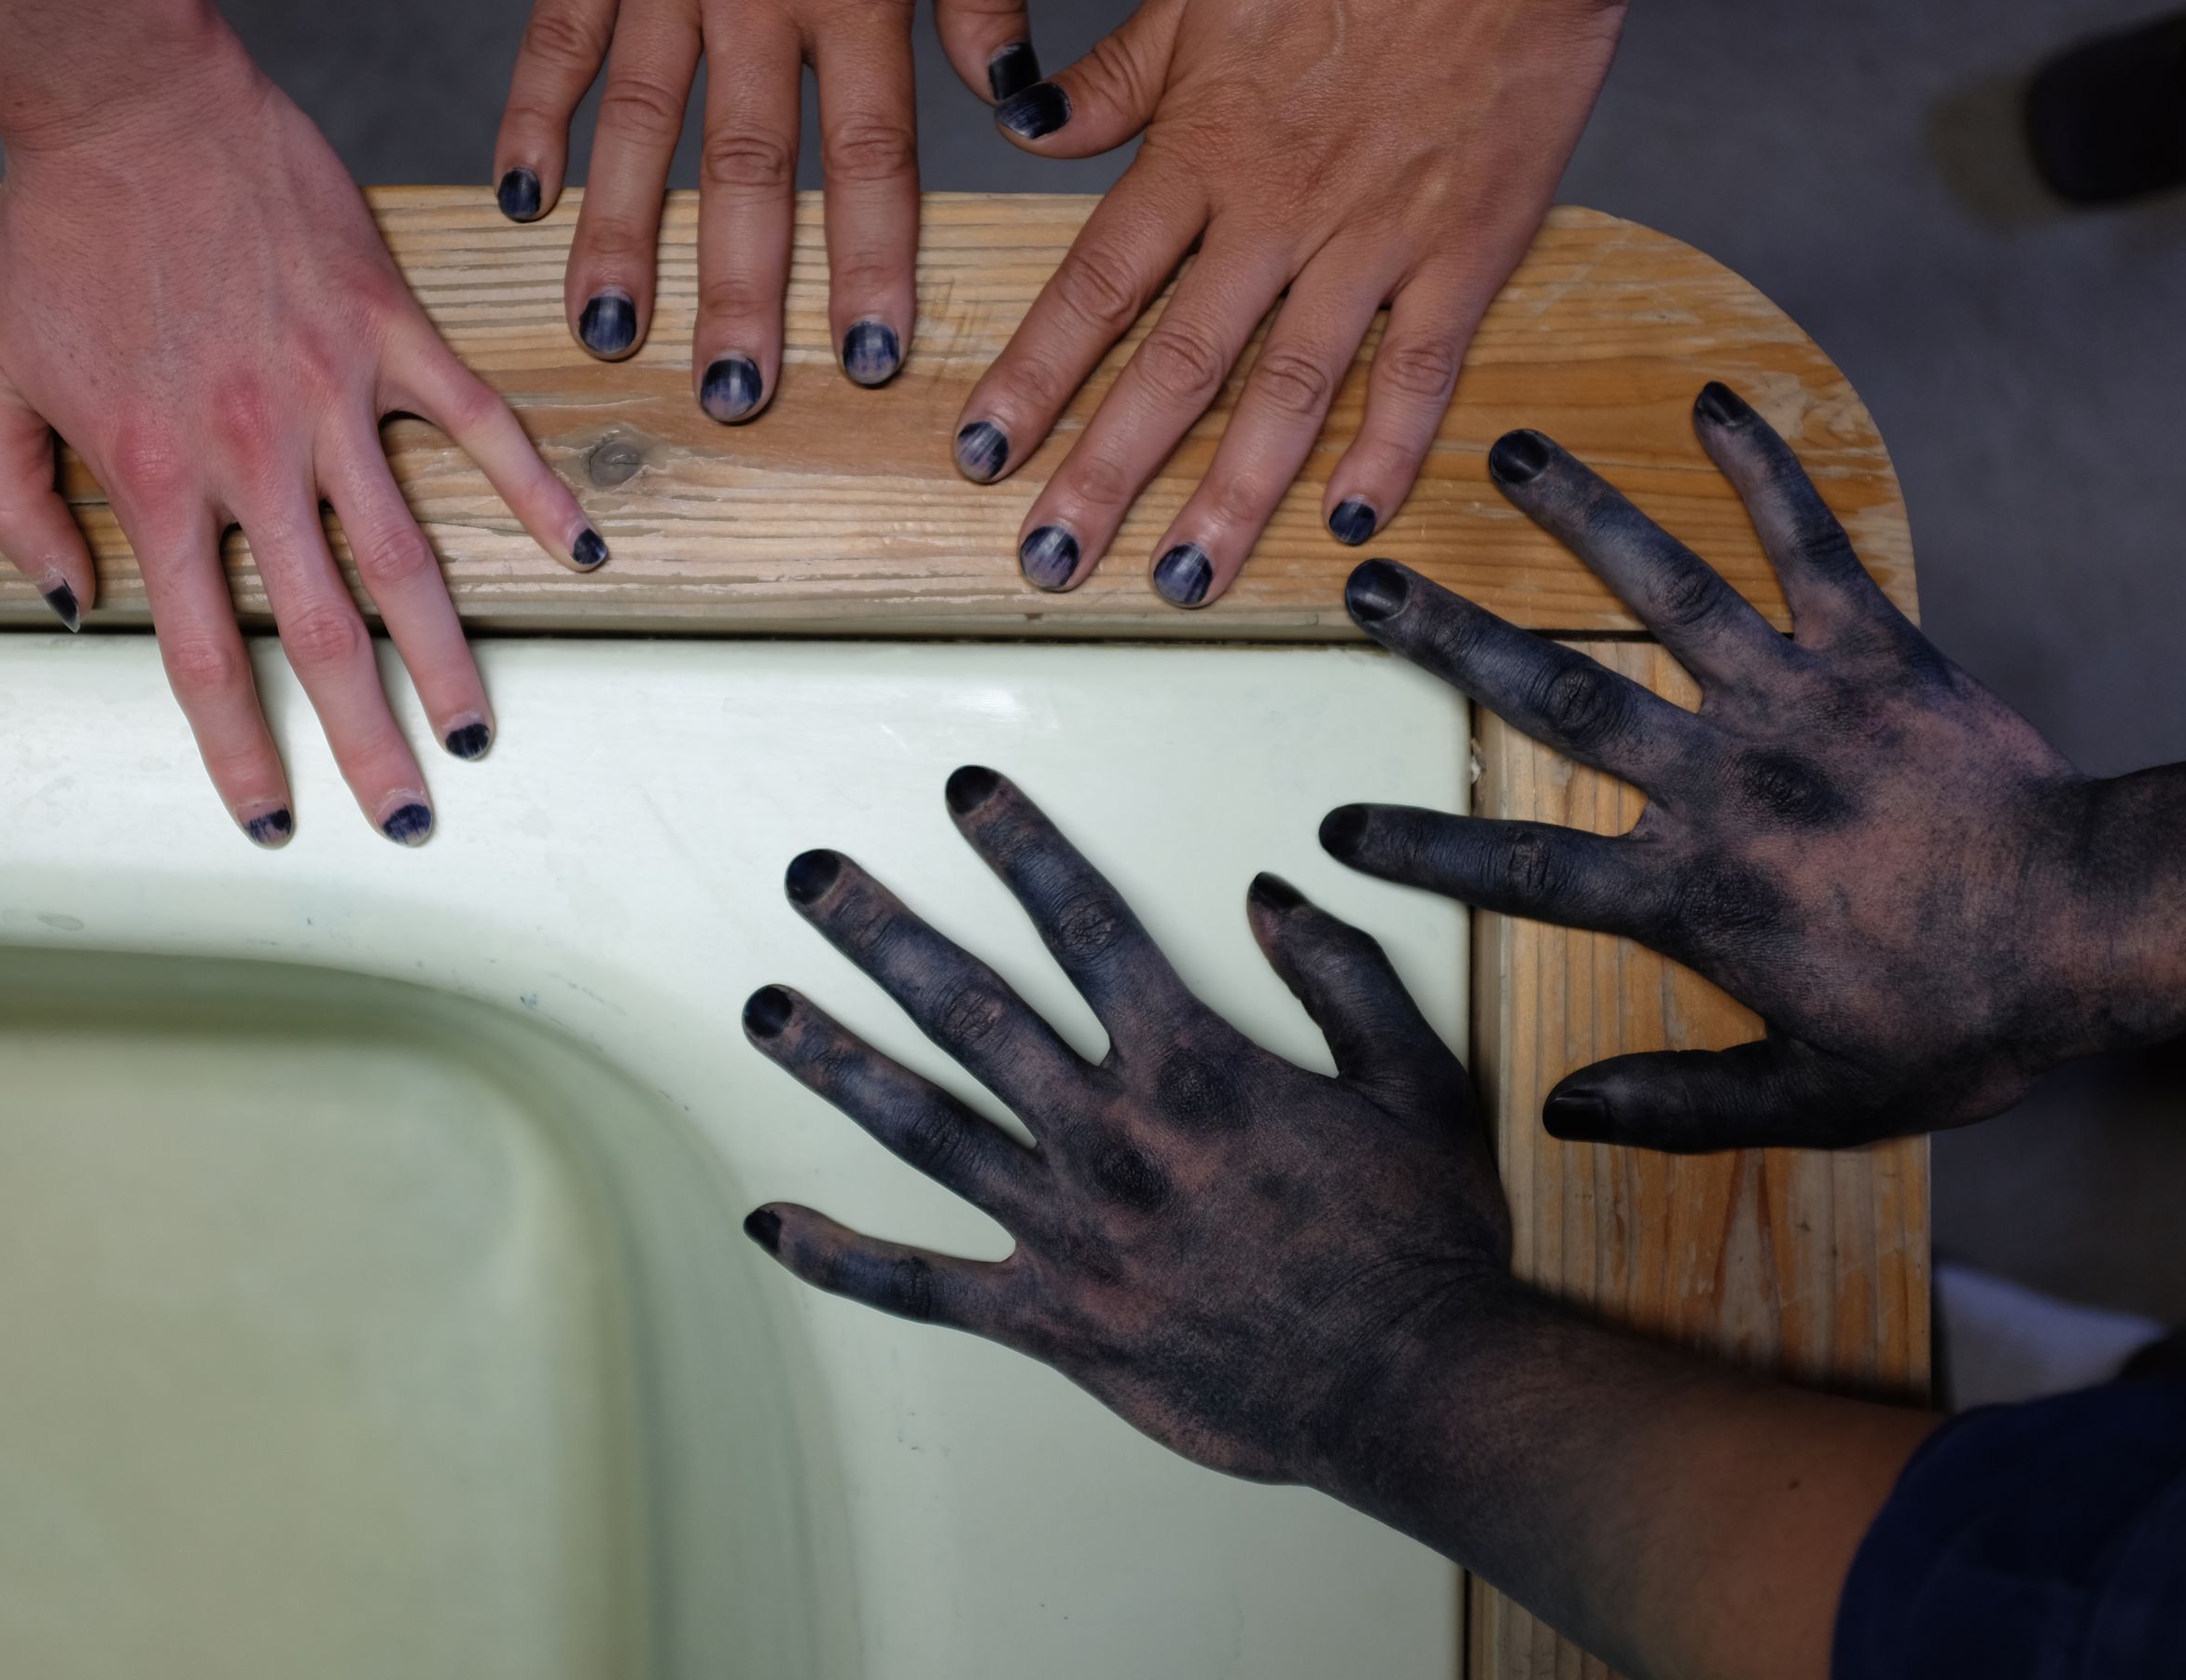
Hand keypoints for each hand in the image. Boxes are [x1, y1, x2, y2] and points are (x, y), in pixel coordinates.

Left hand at [0, 50, 602, 847]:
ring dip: (449, 656)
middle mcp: (254, 455)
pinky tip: (578, 552)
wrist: (127, 99)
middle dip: (366, 742)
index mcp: (155, 478)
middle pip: (325, 632)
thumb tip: (72, 606)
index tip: (272, 824)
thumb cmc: (53, 236)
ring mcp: (332, 393)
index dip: (240, 751)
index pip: (204, 651)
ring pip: (405, 554)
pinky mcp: (389, 329)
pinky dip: (532, 490)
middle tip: (406, 820)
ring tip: (476, 731)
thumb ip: (13, 503)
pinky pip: (476, 422)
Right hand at [495, 0, 1030, 418]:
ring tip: (613, 337)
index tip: (866, 360)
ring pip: (640, 123)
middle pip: (747, 168)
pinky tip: (514, 203)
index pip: (871, 152)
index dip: (869, 262)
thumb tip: (1015, 103)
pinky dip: (529, 119)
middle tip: (728, 396)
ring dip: (623, 239)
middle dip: (739, 291)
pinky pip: (553, 36)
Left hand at [740, 764, 1509, 1486]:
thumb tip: (1269, 895)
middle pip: (969, 1011)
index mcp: (1192, 1067)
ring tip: (764, 1010)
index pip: (1085, 926)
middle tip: (810, 878)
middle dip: (881, 934)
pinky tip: (771, 1223)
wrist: (1415, 1390)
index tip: (965, 795)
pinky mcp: (1054, 1321)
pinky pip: (927, 1288)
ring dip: (836, 1061)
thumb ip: (1340, 976)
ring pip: (924, 1128)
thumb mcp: (1415, 1082)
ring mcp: (1070, 1230)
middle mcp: (1110, 1136)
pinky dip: (842, 1259)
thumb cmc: (1420, 1241)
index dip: (1022, 849)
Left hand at [953, 0, 1626, 603]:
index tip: (984, 451)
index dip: (1033, 378)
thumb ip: (1118, 74)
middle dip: (1105, 476)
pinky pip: (1422, 370)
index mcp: (1201, 147)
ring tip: (1181, 582)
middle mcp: (1276, 213)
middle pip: (1175, 369)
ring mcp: (1374, 240)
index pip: (1094, 288)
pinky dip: (1389, 448)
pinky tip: (1349, 520)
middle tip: (1049, 561)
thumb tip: (1028, 124)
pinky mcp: (1467, 248)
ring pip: (1287, 394)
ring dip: (1230, 498)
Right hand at [1325, 382, 2185, 1150]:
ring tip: (1510, 450)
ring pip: (1665, 596)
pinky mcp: (1875, 651)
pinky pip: (1808, 547)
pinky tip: (1714, 401)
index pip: (1525, 872)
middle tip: (1369, 587)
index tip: (1339, 827)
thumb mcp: (1820, 1098)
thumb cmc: (1962, 1018)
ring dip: (1581, 518)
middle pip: (1557, 701)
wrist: (2096, 926)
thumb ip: (1683, 1101)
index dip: (1425, 850)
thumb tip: (1564, 1111)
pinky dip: (1762, 471)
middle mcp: (1722, 782)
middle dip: (1452, 642)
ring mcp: (1794, 704)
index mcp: (1695, 893)